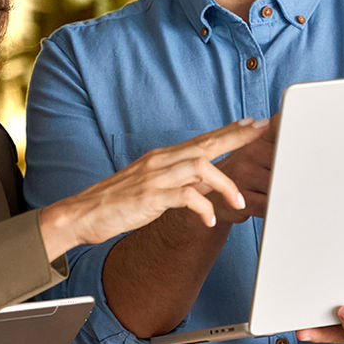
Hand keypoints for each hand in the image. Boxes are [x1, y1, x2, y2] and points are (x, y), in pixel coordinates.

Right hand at [39, 118, 268, 258]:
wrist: (82, 214)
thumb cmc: (117, 203)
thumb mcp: (152, 185)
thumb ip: (179, 180)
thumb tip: (206, 182)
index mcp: (163, 157)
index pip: (202, 138)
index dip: (229, 131)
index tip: (253, 124)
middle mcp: (161, 161)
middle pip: (206, 143)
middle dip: (237, 138)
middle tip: (262, 131)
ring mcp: (155, 177)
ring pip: (199, 166)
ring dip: (225, 183)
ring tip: (240, 202)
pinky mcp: (149, 197)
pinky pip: (184, 196)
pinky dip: (202, 207)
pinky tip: (210, 219)